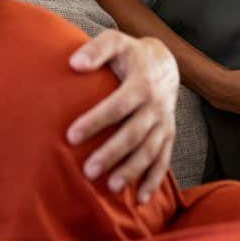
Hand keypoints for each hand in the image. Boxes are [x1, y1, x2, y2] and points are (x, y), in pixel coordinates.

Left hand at [65, 31, 179, 203]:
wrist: (163, 62)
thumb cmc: (129, 54)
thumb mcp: (115, 41)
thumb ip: (96, 49)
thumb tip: (74, 63)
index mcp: (141, 83)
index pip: (118, 106)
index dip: (96, 120)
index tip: (71, 136)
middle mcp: (155, 105)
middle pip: (134, 133)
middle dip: (112, 153)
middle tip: (88, 171)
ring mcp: (164, 122)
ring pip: (150, 150)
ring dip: (132, 170)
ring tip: (110, 187)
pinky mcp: (168, 135)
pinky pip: (164, 160)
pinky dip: (154, 180)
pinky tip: (139, 199)